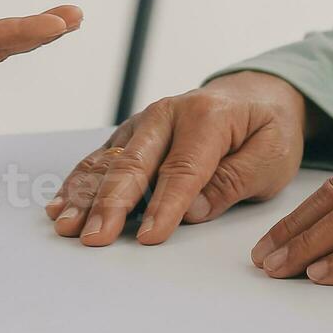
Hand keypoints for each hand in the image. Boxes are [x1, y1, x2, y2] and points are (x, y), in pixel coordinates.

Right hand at [47, 72, 307, 246]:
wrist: (255, 95)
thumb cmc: (266, 128)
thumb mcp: (272, 156)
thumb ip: (234, 181)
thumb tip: (193, 211)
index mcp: (208, 117)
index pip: (183, 169)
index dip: (166, 205)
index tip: (150, 236)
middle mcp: (167, 114)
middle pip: (134, 164)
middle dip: (111, 203)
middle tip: (94, 236)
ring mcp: (144, 123)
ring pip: (109, 162)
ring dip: (84, 195)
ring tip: (65, 225)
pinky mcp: (132, 135)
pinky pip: (101, 159)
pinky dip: (79, 182)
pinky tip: (59, 205)